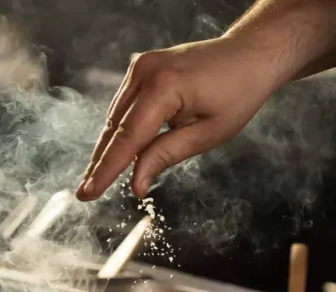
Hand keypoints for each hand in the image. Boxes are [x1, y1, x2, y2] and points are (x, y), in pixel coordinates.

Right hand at [75, 34, 283, 201]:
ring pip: (116, 117)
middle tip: (85, 192)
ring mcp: (141, 66)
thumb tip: (135, 183)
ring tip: (97, 178)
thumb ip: (165, 156)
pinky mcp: (142, 67)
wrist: (249, 54)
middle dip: (100, 163)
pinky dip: (121, 128)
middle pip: (114, 128)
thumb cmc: (238, 93)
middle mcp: (145, 72)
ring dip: (109, 147)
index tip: (88, 193)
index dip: (106, 170)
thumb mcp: (206, 134)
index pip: (127, 139)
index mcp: (163, 88)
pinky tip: (118, 151)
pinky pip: (124, 104)